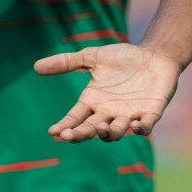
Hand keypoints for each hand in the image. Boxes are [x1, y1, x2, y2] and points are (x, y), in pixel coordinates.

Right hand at [35, 44, 181, 142]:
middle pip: (91, 129)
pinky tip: (135, 125)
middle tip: (69, 135)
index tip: (53, 131)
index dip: (64, 126)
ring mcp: (129, 114)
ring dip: (109, 132)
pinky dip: (141, 128)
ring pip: (116, 132)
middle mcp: (108, 113)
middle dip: (79, 134)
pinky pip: (145, 126)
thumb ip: (68, 62)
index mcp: (92, 102)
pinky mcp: (151, 112)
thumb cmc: (124, 58)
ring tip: (103, 126)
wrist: (156, 55)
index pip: (74, 118)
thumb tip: (36, 66)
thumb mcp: (94, 57)